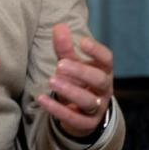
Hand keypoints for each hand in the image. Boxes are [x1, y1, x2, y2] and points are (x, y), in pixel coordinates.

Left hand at [36, 23, 113, 137]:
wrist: (83, 113)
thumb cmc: (79, 81)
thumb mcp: (72, 64)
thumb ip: (65, 48)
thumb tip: (58, 26)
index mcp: (104, 71)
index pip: (106, 59)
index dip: (96, 51)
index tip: (82, 41)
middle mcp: (105, 89)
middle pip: (99, 80)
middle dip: (81, 72)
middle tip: (60, 64)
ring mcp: (98, 108)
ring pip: (88, 100)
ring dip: (70, 91)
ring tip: (52, 81)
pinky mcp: (87, 124)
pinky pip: (73, 118)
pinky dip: (57, 109)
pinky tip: (41, 99)